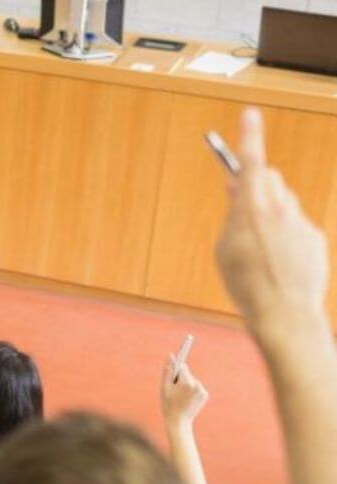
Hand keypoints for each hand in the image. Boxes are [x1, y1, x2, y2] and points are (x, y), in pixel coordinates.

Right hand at [161, 357, 208, 429]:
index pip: (182, 368)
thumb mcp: (164, 387)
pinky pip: (196, 387)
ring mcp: (202, 390)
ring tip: (180, 397)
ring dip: (186, 385)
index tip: (172, 377)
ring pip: (192, 380)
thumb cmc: (168, 404)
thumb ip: (168, 371)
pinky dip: (191, 390)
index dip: (175, 372)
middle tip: (174, 391)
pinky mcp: (205, 395)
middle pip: (187, 374)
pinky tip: (186, 399)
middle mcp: (197, 385)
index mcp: (187, 382)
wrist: (178, 421)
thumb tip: (171, 356)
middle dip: (180, 379)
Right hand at [216, 108, 329, 340]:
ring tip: (262, 248)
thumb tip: (239, 189)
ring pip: (285, 203)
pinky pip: (298, 225)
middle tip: (243, 204)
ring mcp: (300, 223)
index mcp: (251, 211)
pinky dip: (288, 235)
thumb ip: (232, 213)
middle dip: (259, 185)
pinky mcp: (315, 238)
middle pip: (271, 179)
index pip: (252, 162)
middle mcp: (279, 210)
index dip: (249, 136)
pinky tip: (280, 262)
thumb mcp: (224, 248)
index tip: (251, 113)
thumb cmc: (246, 284)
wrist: (283, 314)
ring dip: (273, 213)